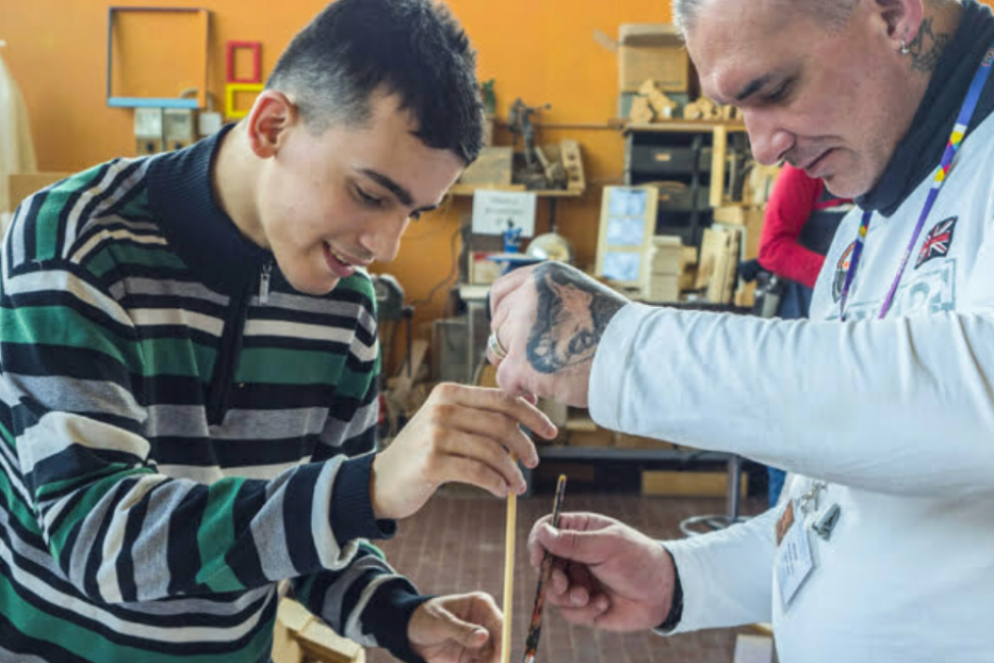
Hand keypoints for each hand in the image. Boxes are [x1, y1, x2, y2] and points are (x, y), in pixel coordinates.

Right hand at [370, 383, 556, 519]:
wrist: (380, 480)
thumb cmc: (424, 452)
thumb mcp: (448, 422)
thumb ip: (480, 413)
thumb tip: (528, 405)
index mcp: (450, 393)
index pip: (502, 398)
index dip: (532, 415)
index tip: (550, 431)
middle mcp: (442, 408)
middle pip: (501, 423)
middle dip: (525, 445)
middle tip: (534, 462)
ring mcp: (434, 435)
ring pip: (492, 450)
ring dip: (512, 471)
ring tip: (517, 486)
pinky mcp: (430, 463)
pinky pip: (477, 471)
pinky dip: (496, 483)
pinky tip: (501, 491)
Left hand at [408, 592, 501, 662]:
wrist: (408, 632)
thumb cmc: (425, 617)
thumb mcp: (440, 622)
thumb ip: (461, 630)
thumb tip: (484, 637)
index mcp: (481, 606)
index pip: (500, 624)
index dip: (503, 640)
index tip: (500, 655)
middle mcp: (484, 624)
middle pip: (500, 645)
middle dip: (496, 659)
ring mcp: (479, 642)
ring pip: (491, 659)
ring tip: (467, 662)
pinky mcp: (471, 657)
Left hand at [488, 262, 628, 407]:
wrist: (635, 356)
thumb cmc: (617, 334)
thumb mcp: (582, 298)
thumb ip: (551, 303)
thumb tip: (522, 323)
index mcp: (544, 276)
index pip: (501, 292)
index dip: (500, 315)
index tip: (504, 329)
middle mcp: (529, 295)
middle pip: (500, 325)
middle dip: (511, 346)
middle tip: (532, 363)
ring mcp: (523, 327)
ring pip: (501, 351)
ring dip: (516, 367)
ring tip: (542, 378)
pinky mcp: (522, 362)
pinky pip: (505, 378)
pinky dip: (518, 388)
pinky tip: (536, 392)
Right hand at [526, 512, 674, 630]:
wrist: (664, 594)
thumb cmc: (639, 560)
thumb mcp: (607, 546)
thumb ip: (573, 542)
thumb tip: (543, 532)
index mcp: (579, 531)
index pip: (545, 530)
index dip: (537, 544)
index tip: (539, 559)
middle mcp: (574, 555)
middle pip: (543, 565)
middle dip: (551, 578)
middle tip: (564, 585)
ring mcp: (577, 580)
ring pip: (553, 592)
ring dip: (568, 597)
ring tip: (589, 597)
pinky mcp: (583, 605)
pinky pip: (568, 612)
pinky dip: (583, 610)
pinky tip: (603, 604)